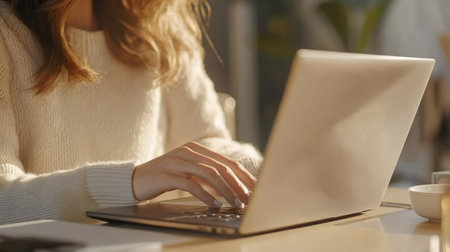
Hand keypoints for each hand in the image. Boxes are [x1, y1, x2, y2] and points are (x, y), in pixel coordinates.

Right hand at [132, 142, 256, 207]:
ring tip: (235, 203)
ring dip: (225, 191)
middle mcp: (188, 151)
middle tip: (248, 198)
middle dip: (238, 184)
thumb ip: (205, 175)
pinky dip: (206, 195)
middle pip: (221, 167)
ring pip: (209, 174)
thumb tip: (230, 187)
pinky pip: (192, 184)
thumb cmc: (164, 178)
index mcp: (196, 149)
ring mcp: (178, 161)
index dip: (242, 175)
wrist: (134, 179)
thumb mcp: (187, 172)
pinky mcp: (168, 174)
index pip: (225, 161)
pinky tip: (214, 204)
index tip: (254, 188)